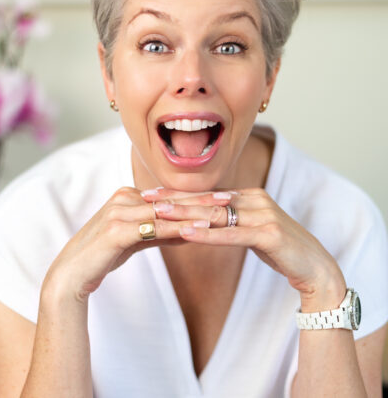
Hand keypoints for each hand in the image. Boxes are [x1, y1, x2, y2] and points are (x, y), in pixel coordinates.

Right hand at [42, 186, 225, 303]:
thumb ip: (161, 231)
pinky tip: (198, 230)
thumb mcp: (137, 239)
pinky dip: (178, 229)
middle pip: (171, 199)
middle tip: (229, 197)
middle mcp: (124, 198)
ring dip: (195, 211)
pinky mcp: (116, 230)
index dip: (196, 195)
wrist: (72, 273)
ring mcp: (120, 212)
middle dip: (202, 198)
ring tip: (222, 213)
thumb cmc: (104, 254)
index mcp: (128, 196)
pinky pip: (154, 228)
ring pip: (166, 211)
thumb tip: (189, 228)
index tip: (221, 195)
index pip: (169, 195)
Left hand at [141, 187, 346, 310]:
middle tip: (145, 199)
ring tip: (158, 213)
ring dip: (186, 214)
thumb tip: (202, 217)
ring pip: (216, 214)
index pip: (206, 194)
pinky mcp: (269, 233)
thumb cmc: (280, 249)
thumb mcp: (251, 230)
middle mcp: (255, 200)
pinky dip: (208, 233)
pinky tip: (186, 233)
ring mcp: (263, 214)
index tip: (151, 194)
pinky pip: (232, 234)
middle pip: (207, 200)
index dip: (178, 194)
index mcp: (249, 195)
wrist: (315, 267)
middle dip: (174, 200)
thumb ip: (230, 220)